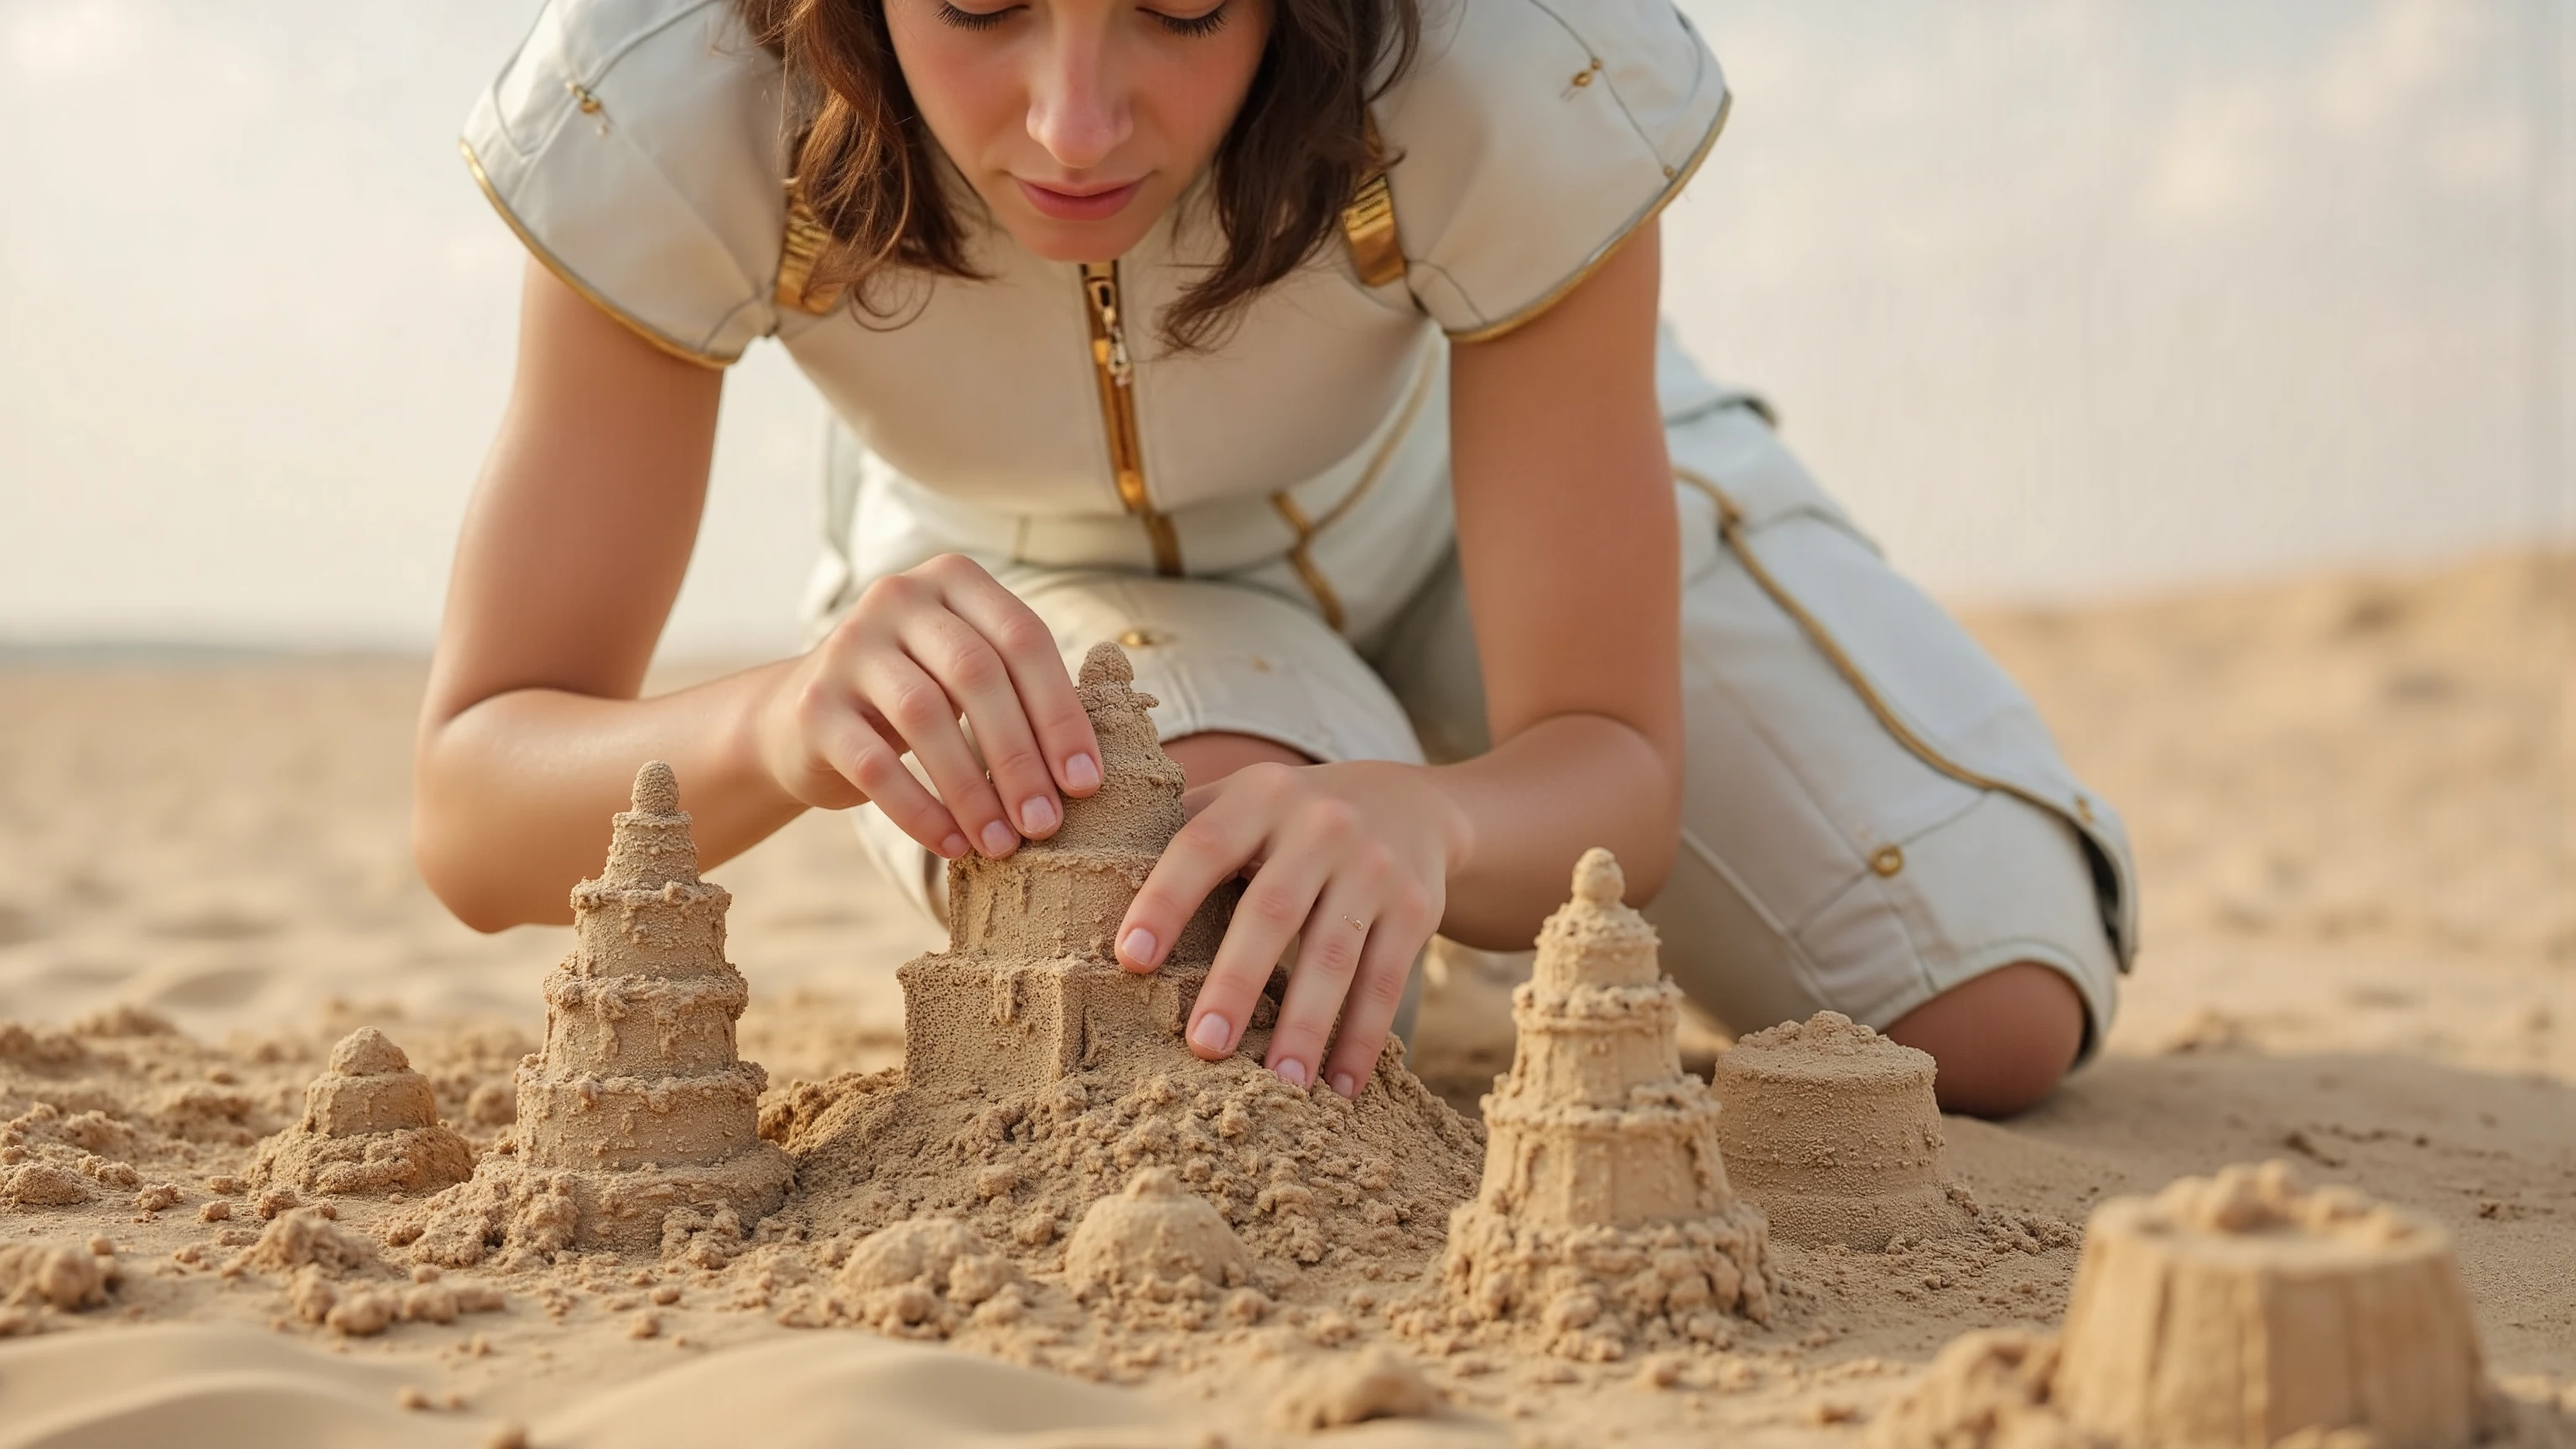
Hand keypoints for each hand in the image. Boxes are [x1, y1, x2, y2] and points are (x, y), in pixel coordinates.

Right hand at [752, 554, 1099, 858]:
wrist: (801, 720)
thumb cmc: (917, 700)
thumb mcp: (968, 675)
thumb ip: (1023, 691)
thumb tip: (1089, 768)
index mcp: (955, 580)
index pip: (1023, 639)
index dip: (1061, 713)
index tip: (1087, 783)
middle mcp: (898, 597)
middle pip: (977, 674)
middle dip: (1020, 757)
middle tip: (1047, 823)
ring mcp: (849, 646)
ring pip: (925, 717)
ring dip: (972, 791)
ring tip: (1002, 844)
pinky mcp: (815, 704)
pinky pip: (874, 765)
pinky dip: (920, 811)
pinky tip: (952, 846)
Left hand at [1114, 761, 1470, 1097]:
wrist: (1415, 806)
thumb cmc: (1292, 819)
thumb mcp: (1244, 799)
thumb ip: (1181, 828)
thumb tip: (1072, 859)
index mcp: (1260, 795)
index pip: (1204, 845)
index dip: (1166, 899)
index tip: (1129, 958)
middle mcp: (1321, 826)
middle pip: (1274, 909)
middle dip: (1238, 981)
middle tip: (1203, 1047)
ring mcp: (1374, 869)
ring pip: (1335, 954)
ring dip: (1306, 1025)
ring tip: (1276, 1087)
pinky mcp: (1415, 909)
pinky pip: (1387, 981)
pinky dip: (1362, 1038)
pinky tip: (1339, 1088)